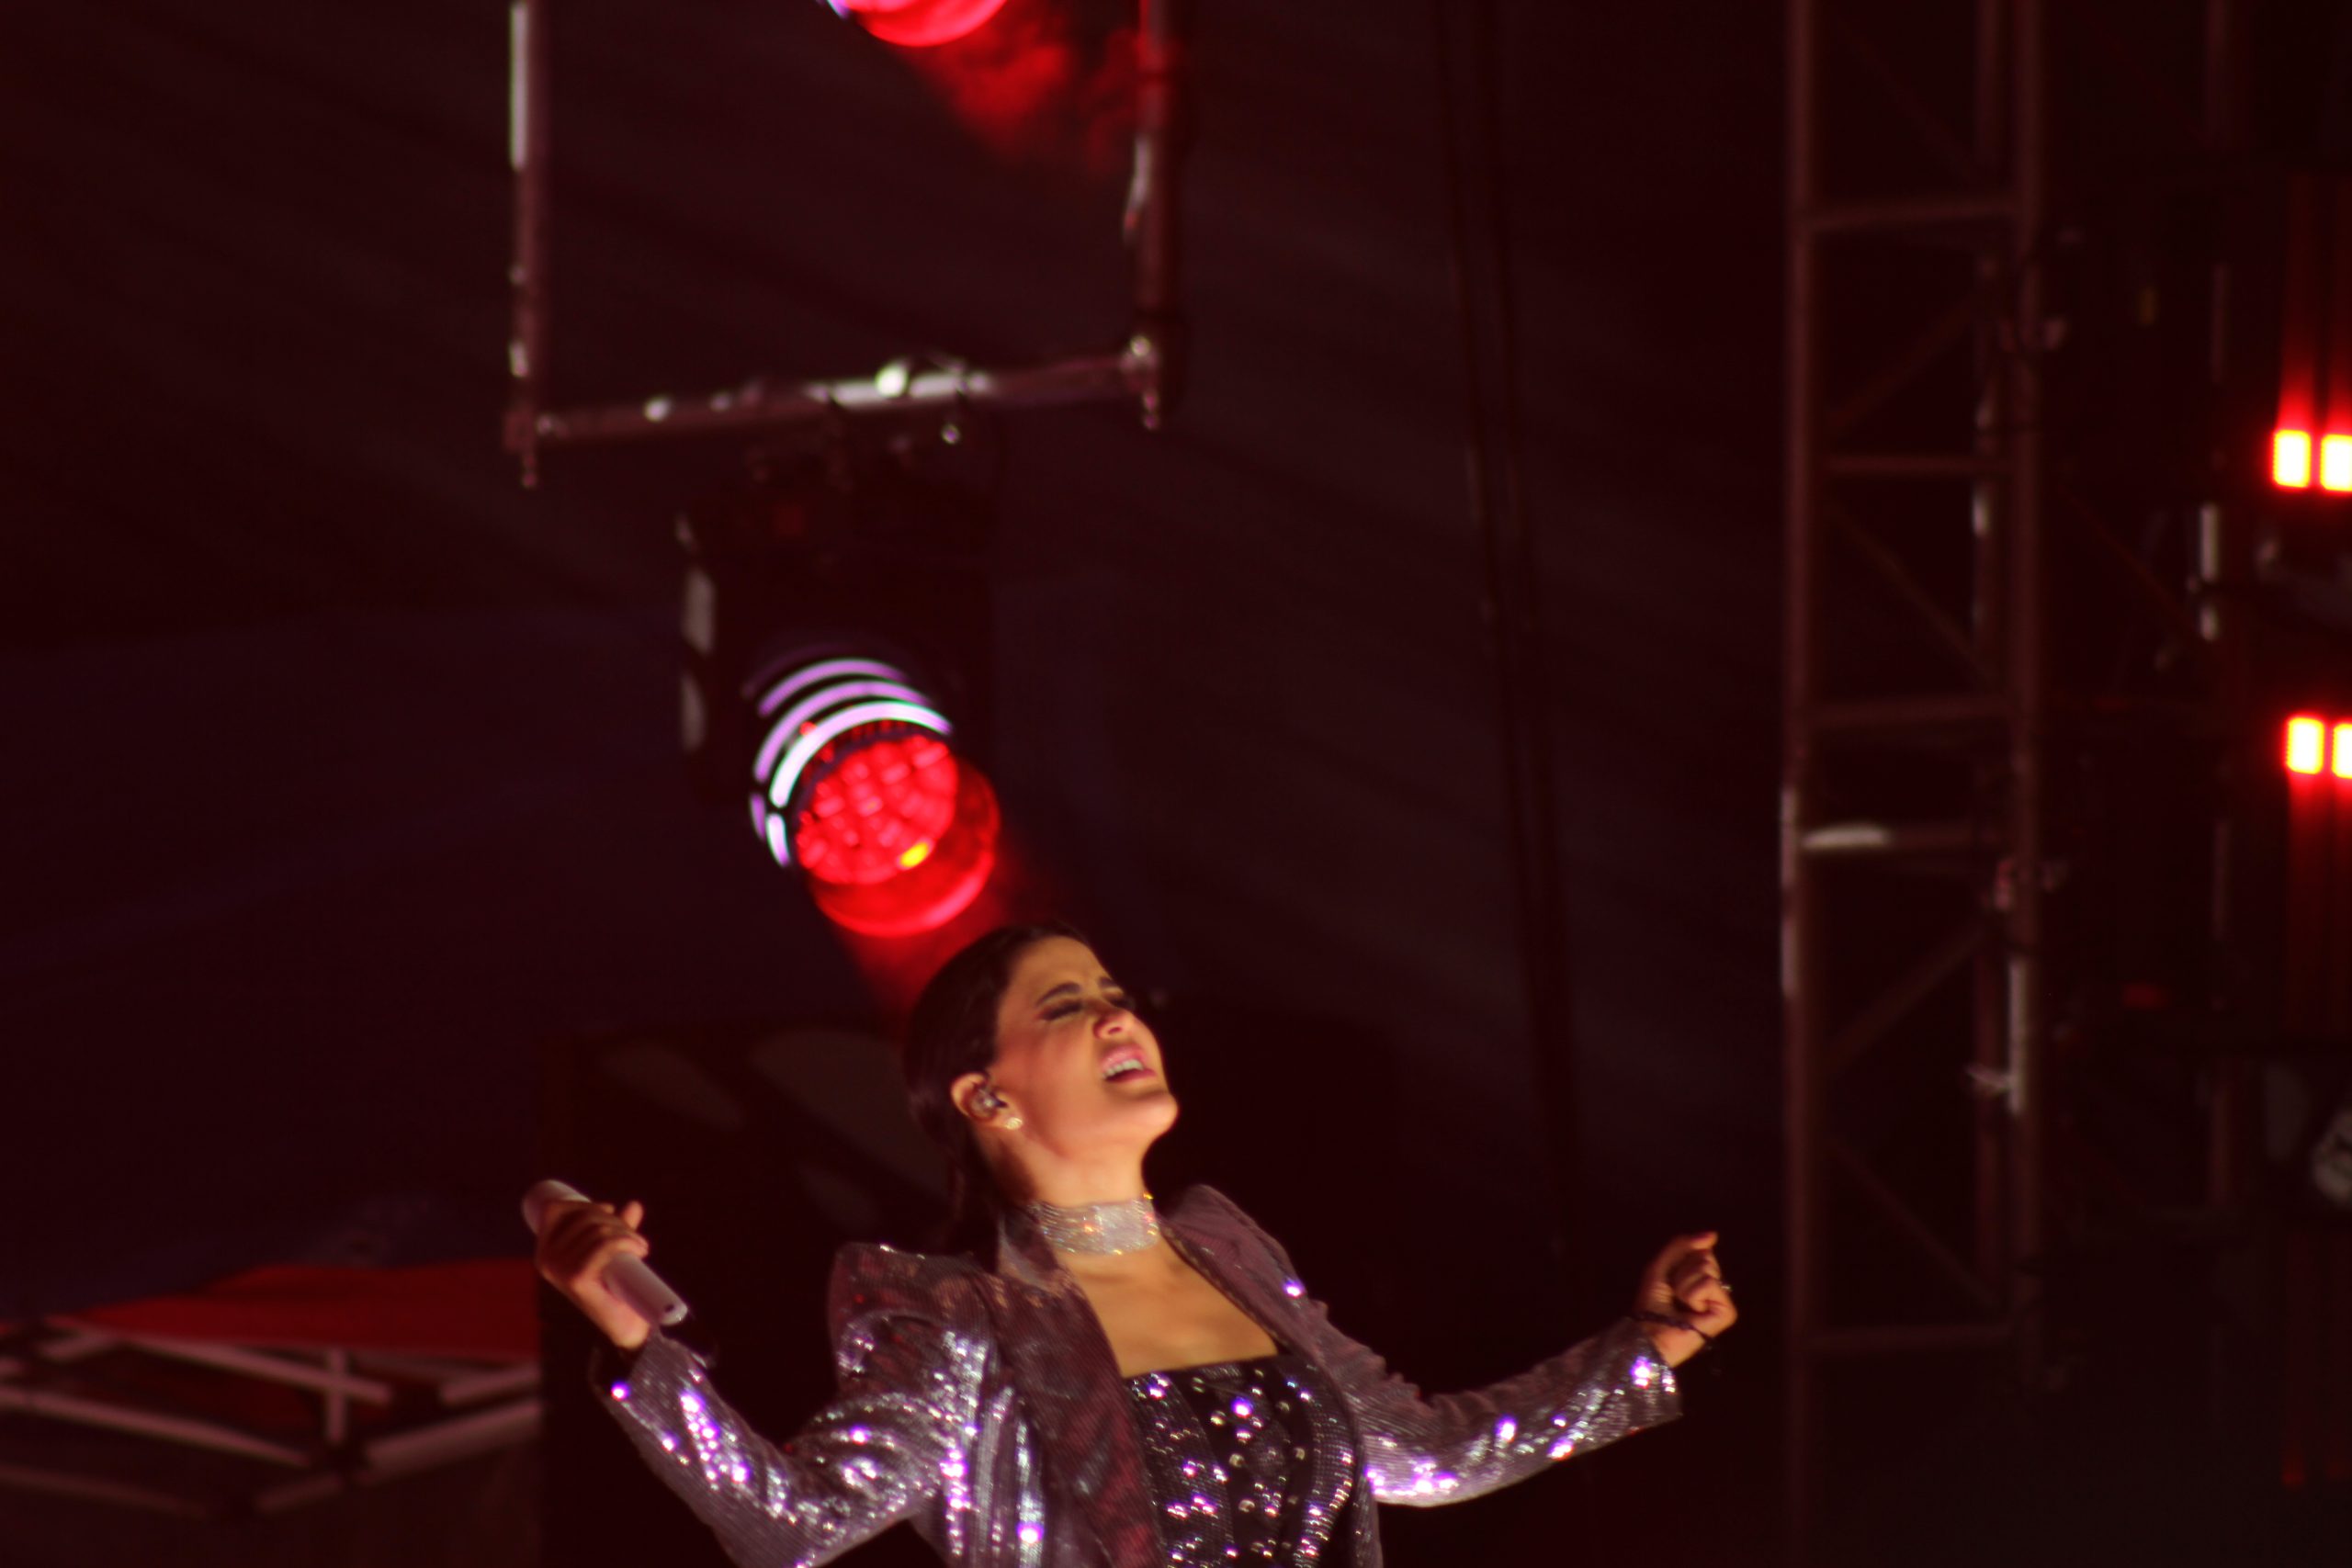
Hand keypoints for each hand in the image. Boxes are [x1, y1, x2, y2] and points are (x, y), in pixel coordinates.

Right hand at [534, 1198, 654, 1350]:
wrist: (623, 1325)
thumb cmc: (614, 1286)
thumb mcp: (612, 1251)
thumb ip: (618, 1229)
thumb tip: (634, 1205)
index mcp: (544, 1251)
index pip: (556, 1209)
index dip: (586, 1205)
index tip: (610, 1211)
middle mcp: (546, 1260)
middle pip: (583, 1217)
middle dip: (613, 1220)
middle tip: (633, 1237)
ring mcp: (559, 1270)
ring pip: (597, 1230)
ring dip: (625, 1233)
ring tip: (639, 1246)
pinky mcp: (576, 1279)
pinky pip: (604, 1246)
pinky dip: (626, 1242)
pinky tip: (639, 1249)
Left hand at [1631, 1230, 1735, 1367]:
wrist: (1649, 1333)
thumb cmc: (1651, 1303)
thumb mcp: (1662, 1266)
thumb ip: (1682, 1246)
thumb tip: (1713, 1234)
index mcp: (1700, 1277)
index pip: (1700, 1249)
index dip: (1680, 1260)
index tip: (1671, 1280)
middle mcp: (1714, 1287)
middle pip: (1705, 1257)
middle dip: (1683, 1273)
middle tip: (1676, 1295)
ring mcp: (1722, 1300)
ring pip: (1707, 1268)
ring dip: (1684, 1285)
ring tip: (1681, 1305)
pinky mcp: (1727, 1313)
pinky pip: (1710, 1283)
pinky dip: (1693, 1294)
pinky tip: (1692, 1312)